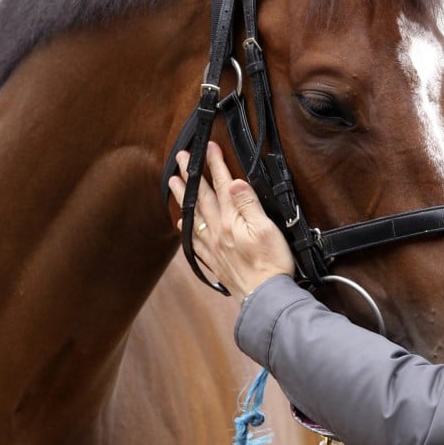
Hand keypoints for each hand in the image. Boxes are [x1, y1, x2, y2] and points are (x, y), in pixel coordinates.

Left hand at [167, 141, 293, 297]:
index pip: (221, 185)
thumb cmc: (271, 264)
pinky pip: (194, 240)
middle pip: (202, 197)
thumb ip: (248, 204)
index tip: (208, 147)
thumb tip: (233, 182)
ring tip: (172, 182)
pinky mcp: (214, 260)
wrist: (265, 297)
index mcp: (230, 221)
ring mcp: (213, 247)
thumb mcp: (266, 229)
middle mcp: (217, 232)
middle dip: (192, 175)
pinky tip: (182, 222)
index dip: (215, 164)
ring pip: (193, 216)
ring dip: (183, 197)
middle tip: (181, 158)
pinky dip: (186, 228)